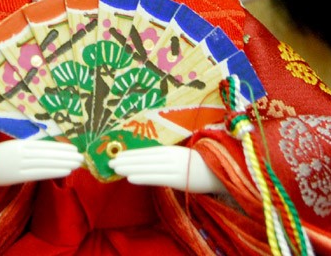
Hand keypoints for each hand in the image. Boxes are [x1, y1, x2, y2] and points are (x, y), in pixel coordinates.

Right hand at [0, 139, 83, 185]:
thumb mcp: (8, 147)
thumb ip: (24, 147)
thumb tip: (42, 148)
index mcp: (19, 144)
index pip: (45, 146)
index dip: (60, 148)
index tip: (74, 149)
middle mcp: (20, 153)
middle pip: (48, 154)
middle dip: (66, 155)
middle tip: (82, 157)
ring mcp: (18, 165)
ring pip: (45, 163)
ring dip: (63, 163)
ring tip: (77, 164)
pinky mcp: (15, 176)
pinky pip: (37, 173)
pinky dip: (53, 172)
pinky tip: (65, 172)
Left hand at [109, 145, 225, 193]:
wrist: (221, 171)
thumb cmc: (200, 166)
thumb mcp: (182, 158)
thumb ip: (167, 158)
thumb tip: (150, 160)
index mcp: (171, 150)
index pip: (146, 152)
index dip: (131, 154)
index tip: (116, 155)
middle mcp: (170, 156)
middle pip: (144, 158)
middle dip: (126, 160)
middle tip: (109, 162)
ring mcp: (174, 167)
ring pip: (147, 167)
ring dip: (130, 168)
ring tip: (115, 169)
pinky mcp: (179, 179)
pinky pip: (157, 178)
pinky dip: (143, 177)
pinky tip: (131, 178)